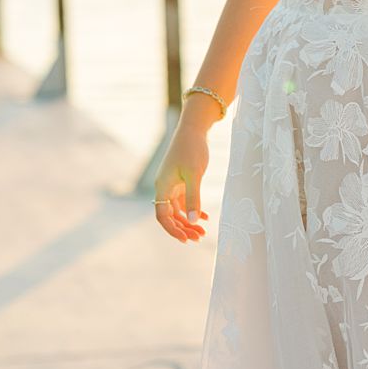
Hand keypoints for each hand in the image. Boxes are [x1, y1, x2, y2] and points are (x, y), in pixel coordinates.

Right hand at [154, 125, 209, 242]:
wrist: (194, 128)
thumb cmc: (193, 149)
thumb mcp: (194, 175)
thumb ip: (193, 197)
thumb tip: (191, 221)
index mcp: (163, 186)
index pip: (162, 215)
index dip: (172, 230)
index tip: (185, 240)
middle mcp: (165, 187)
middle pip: (170, 215)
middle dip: (183, 228)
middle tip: (199, 238)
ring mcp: (172, 184)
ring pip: (178, 209)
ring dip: (189, 221)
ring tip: (203, 232)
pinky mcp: (181, 180)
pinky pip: (184, 201)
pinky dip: (193, 209)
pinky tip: (205, 217)